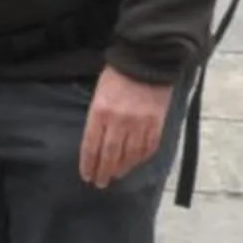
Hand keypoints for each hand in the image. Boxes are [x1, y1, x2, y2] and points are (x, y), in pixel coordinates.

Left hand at [78, 66, 174, 187]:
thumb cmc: (118, 75)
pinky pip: (147, 148)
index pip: (91, 146)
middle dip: (103, 172)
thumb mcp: (99, 94)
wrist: (147, 59)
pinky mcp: (156, 124)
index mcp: (100, 112)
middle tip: (100, 182)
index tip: (87, 176)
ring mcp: (139, 124)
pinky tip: (134, 163)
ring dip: (121, 169)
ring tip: (115, 176)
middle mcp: (119, 121)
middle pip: (109, 155)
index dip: (88, 164)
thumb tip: (96, 143)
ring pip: (129, 156)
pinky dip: (140, 159)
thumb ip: (97, 118)